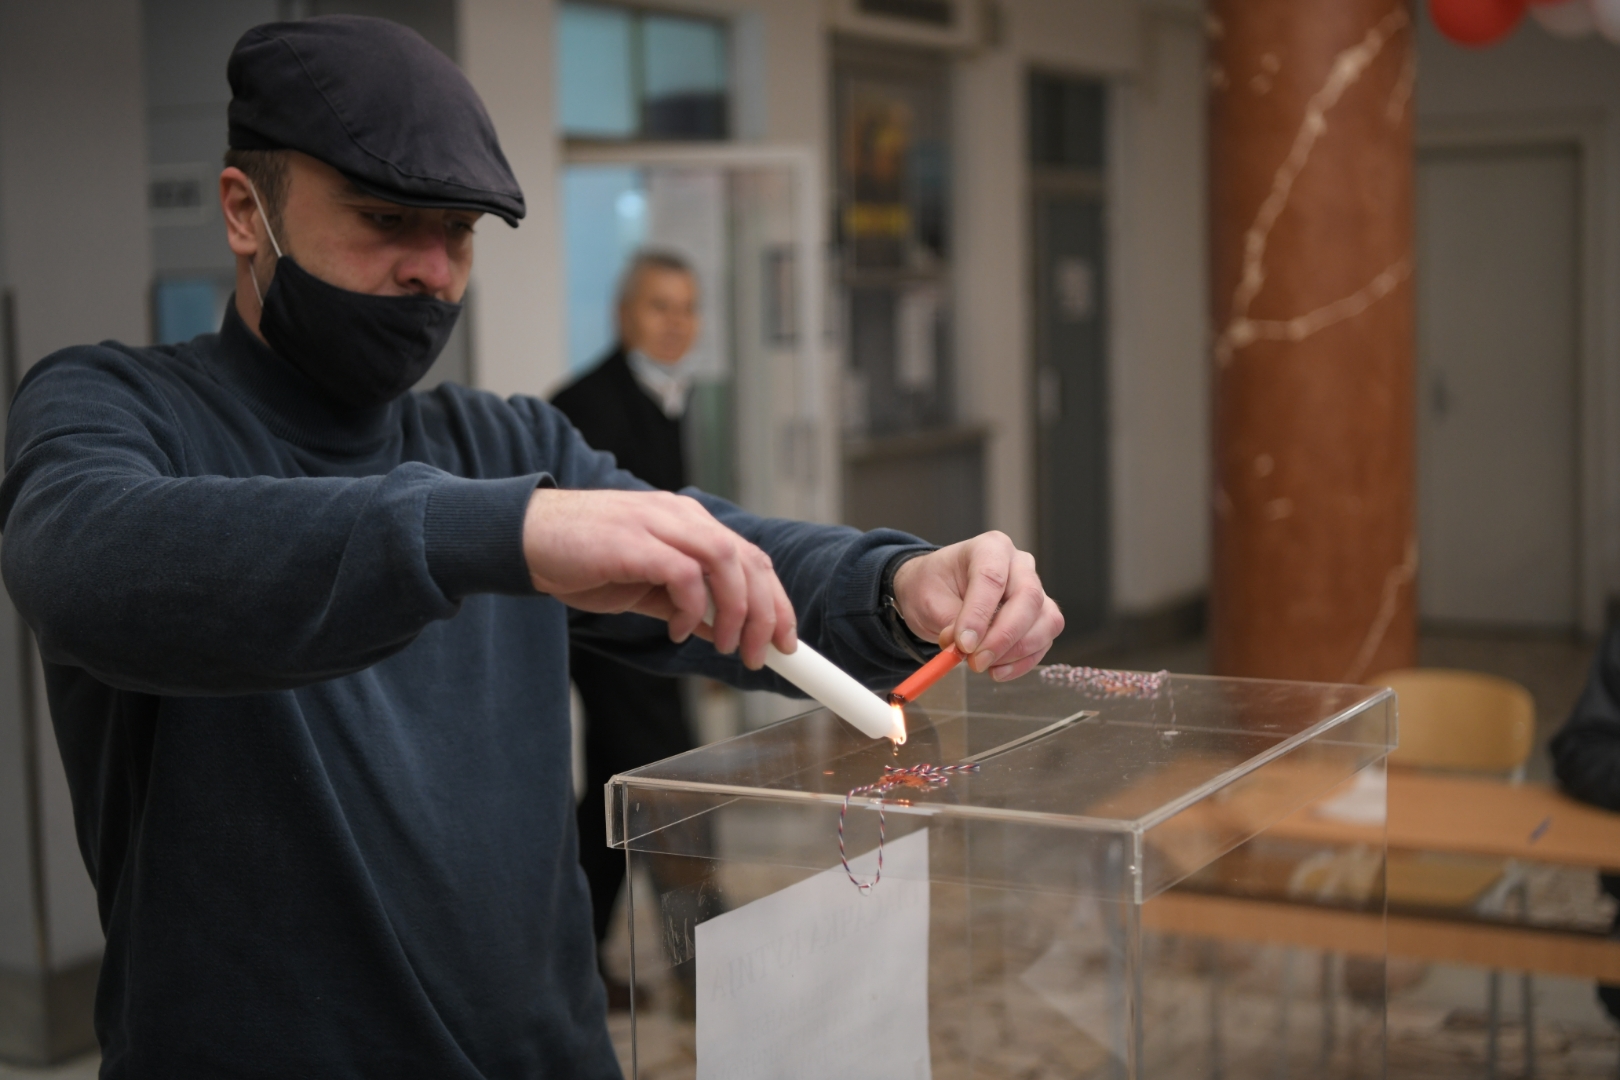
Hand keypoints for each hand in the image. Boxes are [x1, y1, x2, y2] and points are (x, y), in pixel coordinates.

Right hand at [522, 488, 796, 667]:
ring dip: (737, 611)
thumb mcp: (645, 584)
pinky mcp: (633, 540)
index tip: (785, 640)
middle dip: (767, 613)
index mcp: (689, 522)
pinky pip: (683, 574)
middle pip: (748, 560)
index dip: (777, 601)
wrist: (525, 539)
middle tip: (762, 655)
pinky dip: (692, 608)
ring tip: (727, 647)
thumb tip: (721, 628)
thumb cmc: (582, 558)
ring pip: (726, 560)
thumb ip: (683, 601)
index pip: (750, 558)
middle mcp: (680, 515)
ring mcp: (657, 522)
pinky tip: (678, 632)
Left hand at [890, 531, 1063, 681]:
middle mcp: (1019, 565)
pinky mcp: (1040, 616)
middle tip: (976, 662)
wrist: (939, 591)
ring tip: (981, 665)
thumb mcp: (929, 600)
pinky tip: (997, 670)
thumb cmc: (934, 586)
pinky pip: (1044, 641)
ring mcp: (1034, 590)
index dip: (979, 614)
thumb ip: (950, 622)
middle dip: (1003, 637)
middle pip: (1028, 598)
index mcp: (990, 548)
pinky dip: (1022, 662)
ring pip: (1045, 621)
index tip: (964, 645)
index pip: (992, 577)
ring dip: (1015, 652)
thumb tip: (968, 647)